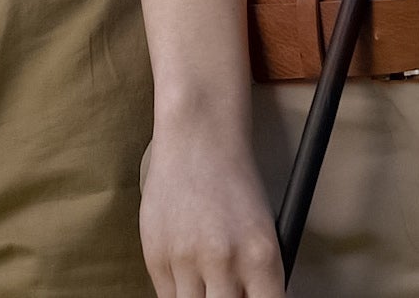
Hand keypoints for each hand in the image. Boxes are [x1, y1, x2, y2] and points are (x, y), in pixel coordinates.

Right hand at [140, 125, 285, 297]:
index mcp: (261, 256)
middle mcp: (224, 261)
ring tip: (207, 281)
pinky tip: (188, 273)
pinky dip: (180, 293)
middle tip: (227, 291)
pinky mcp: (155, 255)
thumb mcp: (263, 231)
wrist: (197, 137)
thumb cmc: (235, 182)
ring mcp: (186, 259)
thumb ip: (257, 278)